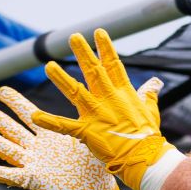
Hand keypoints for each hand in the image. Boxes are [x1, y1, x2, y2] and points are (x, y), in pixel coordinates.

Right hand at [0, 84, 152, 189]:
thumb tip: (92, 106)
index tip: (2, 90)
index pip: (30, 115)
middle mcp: (39, 149)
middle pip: (13, 130)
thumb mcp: (89, 142)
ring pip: (8, 150)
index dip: (16, 103)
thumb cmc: (94, 168)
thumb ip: (85, 126)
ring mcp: (35, 164)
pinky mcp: (35, 181)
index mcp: (51, 137)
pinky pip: (13, 177)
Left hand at [32, 29, 182, 189]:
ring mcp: (97, 115)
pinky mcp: (87, 132)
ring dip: (61, 79)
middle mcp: (109, 100)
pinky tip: (35, 116)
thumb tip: (155, 83)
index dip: (105, 48)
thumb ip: (149, 95)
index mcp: (124, 94)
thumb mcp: (151, 111)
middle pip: (94, 71)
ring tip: (48, 65)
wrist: (144, 158)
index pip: (114, 65)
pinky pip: (64, 126)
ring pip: (75, 92)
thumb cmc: (148, 137)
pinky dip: (50, 121)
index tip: (98, 32)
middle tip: (73, 37)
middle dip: (83, 54)